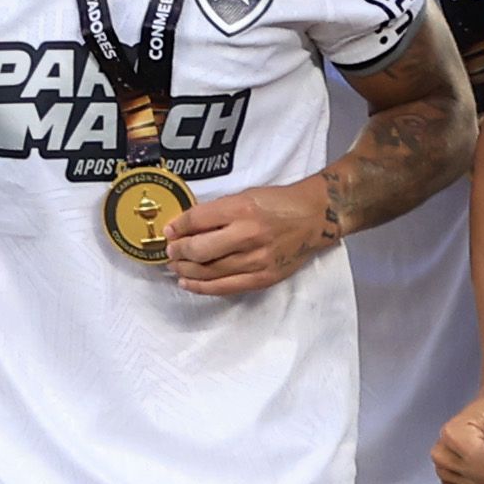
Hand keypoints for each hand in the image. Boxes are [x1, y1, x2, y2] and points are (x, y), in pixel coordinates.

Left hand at [164, 173, 341, 296]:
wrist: (314, 218)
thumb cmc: (278, 203)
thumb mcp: (246, 195)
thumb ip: (218, 211)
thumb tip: (185, 227)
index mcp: (242, 208)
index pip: (197, 220)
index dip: (177, 227)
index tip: (169, 231)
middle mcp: (248, 235)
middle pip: (199, 250)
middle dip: (177, 252)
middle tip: (170, 251)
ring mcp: (257, 260)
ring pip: (209, 271)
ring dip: (185, 270)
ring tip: (175, 266)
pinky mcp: (263, 278)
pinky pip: (225, 287)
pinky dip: (202, 287)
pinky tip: (188, 283)